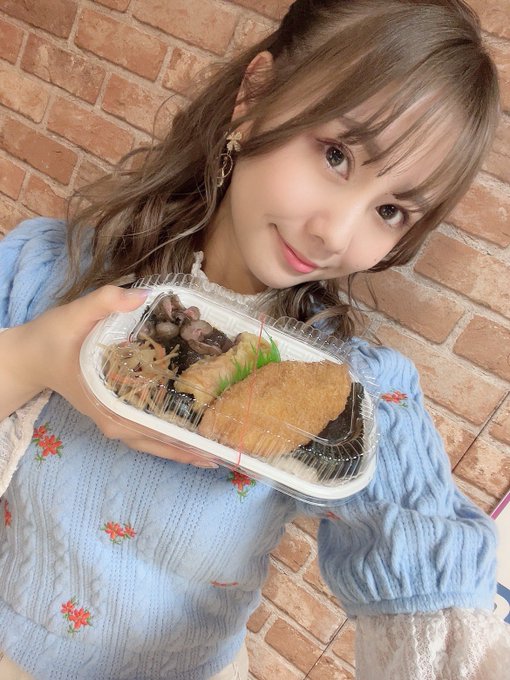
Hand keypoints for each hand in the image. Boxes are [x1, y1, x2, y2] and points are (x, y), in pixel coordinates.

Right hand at [6, 286, 216, 467]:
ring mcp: (114, 421)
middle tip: (226, 454)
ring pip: (153, 442)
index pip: (149, 430)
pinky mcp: (116, 414)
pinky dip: (170, 437)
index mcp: (107, 405)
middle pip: (157, 443)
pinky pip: (147, 432)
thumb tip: (143, 296)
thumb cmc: (52, 339)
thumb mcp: (74, 314)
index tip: (208, 448)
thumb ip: (105, 301)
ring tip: (217, 452)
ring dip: (183, 448)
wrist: (30, 356)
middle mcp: (113, 421)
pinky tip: (192, 436)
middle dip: (190, 450)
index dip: (179, 441)